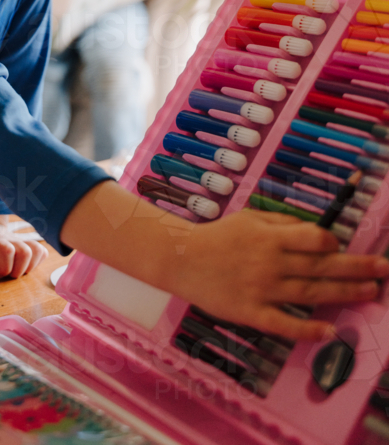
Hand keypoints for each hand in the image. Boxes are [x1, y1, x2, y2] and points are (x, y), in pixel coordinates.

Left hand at [0, 210, 47, 279]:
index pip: (7, 251)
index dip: (3, 268)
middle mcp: (12, 240)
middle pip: (26, 253)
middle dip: (17, 270)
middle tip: (6, 272)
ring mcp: (22, 242)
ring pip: (38, 251)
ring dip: (29, 267)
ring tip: (16, 269)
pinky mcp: (29, 245)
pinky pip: (43, 252)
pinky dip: (37, 262)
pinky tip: (24, 266)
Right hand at [60, 181, 388, 341]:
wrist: (181, 259)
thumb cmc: (218, 236)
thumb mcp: (250, 219)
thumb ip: (282, 224)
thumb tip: (316, 232)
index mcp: (269, 237)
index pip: (311, 239)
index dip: (331, 244)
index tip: (344, 247)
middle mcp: (269, 263)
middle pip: (320, 268)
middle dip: (356, 269)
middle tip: (384, 270)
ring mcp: (261, 289)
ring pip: (310, 294)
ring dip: (343, 295)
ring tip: (370, 294)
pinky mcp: (251, 312)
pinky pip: (284, 323)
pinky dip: (307, 329)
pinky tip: (327, 330)